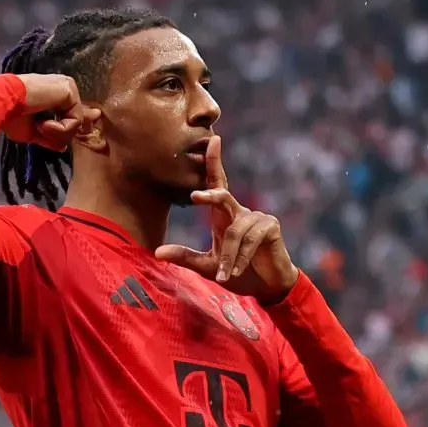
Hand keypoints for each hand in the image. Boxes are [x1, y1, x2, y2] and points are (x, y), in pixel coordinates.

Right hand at [2, 73, 100, 151]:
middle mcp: (62, 87)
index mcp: (53, 94)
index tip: (95, 116)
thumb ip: (49, 137)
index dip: (82, 118)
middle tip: (42, 128)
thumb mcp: (31, 132)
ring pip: (76, 122)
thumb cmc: (10, 117)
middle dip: (63, 132)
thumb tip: (63, 148)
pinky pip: (75, 121)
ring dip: (58, 133)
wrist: (1, 103)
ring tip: (39, 126)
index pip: (73, 108)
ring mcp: (68, 88)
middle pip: (76, 117)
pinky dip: (60, 129)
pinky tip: (43, 123)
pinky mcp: (70, 91)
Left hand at [155, 135, 299, 303]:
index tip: (213, 140)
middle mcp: (240, 212)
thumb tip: (157, 253)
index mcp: (224, 217)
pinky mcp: (270, 226)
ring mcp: (257, 217)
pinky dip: (240, 257)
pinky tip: (237, 270)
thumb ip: (184, 257)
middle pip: (223, 195)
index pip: (218, 184)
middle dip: (209, 195)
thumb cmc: (238, 272)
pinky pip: (248, 239)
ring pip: (234, 231)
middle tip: (195, 195)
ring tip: (226, 274)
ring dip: (227, 256)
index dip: (215, 162)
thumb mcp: (207, 267)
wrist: (267, 287)